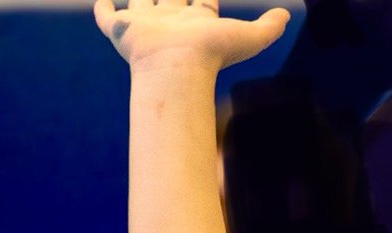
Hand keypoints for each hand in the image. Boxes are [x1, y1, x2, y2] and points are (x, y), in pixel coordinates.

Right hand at [94, 0, 290, 73]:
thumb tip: (288, 15)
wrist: (176, 66)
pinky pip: (105, 15)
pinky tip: (103, 0)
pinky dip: (103, 7)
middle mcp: (170, 22)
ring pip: (140, 2)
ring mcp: (144, 25)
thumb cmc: (212, 54)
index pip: (202, 2)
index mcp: (196, 22)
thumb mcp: (249, 37)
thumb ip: (269, 27)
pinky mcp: (120, 29)